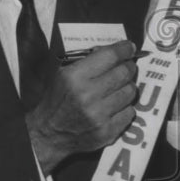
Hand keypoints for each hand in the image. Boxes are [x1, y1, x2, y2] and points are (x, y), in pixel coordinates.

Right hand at [26, 40, 138, 174]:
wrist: (49, 133)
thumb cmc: (57, 100)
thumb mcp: (63, 74)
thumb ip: (87, 62)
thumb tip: (114, 52)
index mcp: (74, 77)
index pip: (109, 56)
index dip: (124, 49)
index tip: (129, 47)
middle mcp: (88, 94)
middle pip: (124, 72)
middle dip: (128, 67)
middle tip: (126, 67)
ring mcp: (99, 115)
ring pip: (130, 92)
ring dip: (126, 87)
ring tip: (117, 88)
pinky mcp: (107, 131)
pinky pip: (130, 112)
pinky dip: (124, 107)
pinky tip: (114, 106)